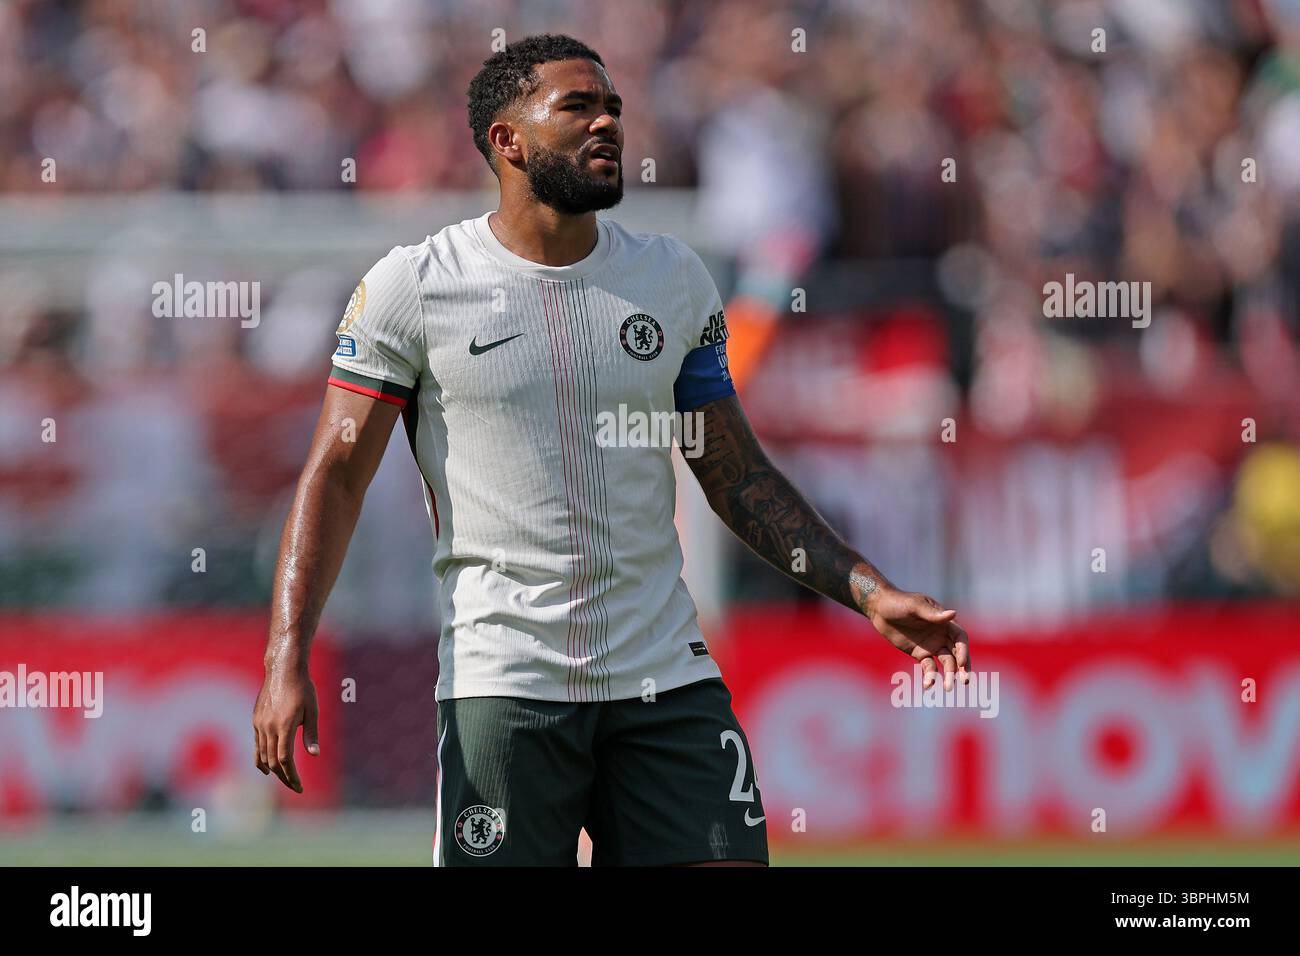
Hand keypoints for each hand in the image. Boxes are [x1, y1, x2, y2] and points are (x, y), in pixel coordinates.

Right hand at [253, 659, 319, 793]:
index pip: (285, 759)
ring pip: (263, 755)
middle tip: (295, 787)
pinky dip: (261, 759)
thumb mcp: (312, 710)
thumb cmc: (303, 688)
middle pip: (273, 761)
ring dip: (273, 770)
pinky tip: (266, 769)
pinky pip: (257, 745)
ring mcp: (260, 724)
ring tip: (284, 779)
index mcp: (285, 726)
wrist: (283, 669)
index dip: (292, 776)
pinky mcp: (256, 720)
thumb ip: (311, 733)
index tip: (299, 787)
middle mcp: (269, 727)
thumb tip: (315, 755)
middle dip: (284, 777)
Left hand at [865, 588, 970, 690]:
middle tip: (965, 680)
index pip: (960, 638)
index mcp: (944, 621)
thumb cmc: (898, 602)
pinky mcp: (920, 654)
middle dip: (962, 667)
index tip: (960, 662)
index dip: (963, 650)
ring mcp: (931, 645)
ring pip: (946, 662)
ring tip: (947, 687)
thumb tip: (954, 614)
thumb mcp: (914, 606)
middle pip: (957, 652)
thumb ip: (932, 613)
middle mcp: (941, 634)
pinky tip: (928, 685)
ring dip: (948, 675)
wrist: (879, 609)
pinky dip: (930, 676)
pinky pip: (929, 667)